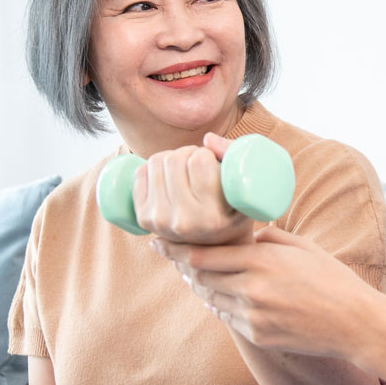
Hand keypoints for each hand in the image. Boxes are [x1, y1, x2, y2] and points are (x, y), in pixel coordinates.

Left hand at [131, 134, 252, 245]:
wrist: (212, 246)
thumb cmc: (233, 211)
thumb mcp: (244, 189)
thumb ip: (234, 157)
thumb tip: (208, 138)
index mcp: (212, 217)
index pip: (199, 160)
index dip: (206, 154)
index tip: (211, 163)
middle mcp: (184, 222)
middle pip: (174, 159)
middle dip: (187, 153)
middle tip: (197, 164)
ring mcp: (160, 221)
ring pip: (156, 162)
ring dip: (170, 157)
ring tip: (184, 169)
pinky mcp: (144, 218)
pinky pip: (140, 172)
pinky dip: (153, 166)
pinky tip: (167, 175)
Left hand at [153, 225, 385, 359]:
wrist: (354, 323)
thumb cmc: (332, 279)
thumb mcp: (302, 247)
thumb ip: (268, 238)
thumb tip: (246, 234)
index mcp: (262, 260)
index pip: (203, 254)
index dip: (176, 249)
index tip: (158, 243)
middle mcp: (252, 288)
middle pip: (200, 277)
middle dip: (185, 266)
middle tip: (175, 256)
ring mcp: (253, 316)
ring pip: (210, 299)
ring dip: (204, 287)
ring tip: (201, 275)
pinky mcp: (258, 336)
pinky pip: (228, 318)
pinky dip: (223, 306)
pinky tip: (227, 298)